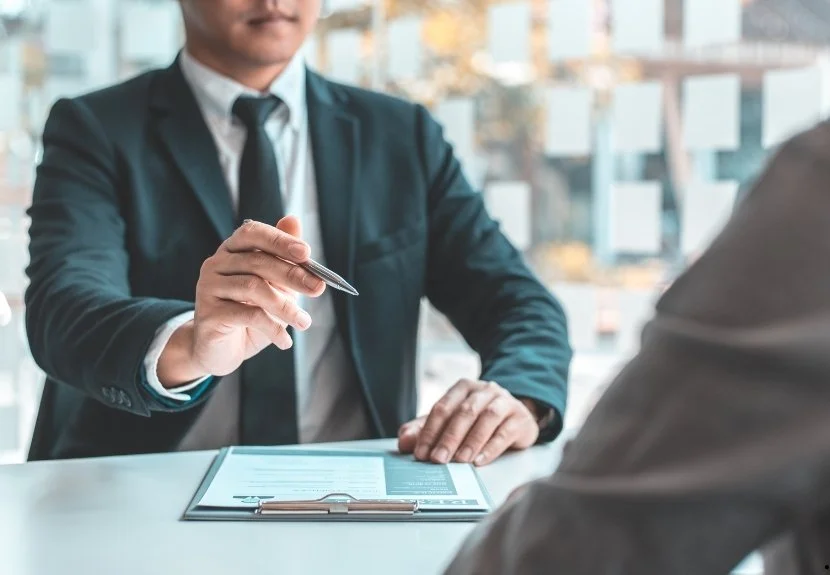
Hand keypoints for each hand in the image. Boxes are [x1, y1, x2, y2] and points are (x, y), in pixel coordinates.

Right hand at [156, 217, 325, 386]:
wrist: (222, 350)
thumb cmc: (251, 315)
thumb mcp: (274, 286)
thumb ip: (284, 258)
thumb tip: (294, 220)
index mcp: (233, 250)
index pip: (254, 233)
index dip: (280, 240)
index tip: (306, 253)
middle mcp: (216, 264)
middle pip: (257, 262)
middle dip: (292, 275)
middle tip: (318, 288)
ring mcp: (208, 287)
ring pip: (253, 288)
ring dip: (286, 306)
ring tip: (304, 322)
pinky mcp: (208, 313)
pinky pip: (247, 315)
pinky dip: (272, 328)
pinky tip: (285, 341)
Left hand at [398, 379, 539, 465]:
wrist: (516, 416)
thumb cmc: (478, 419)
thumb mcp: (450, 422)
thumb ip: (425, 430)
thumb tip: (404, 442)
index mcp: (463, 388)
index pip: (442, 407)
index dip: (430, 431)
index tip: (421, 453)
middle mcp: (484, 390)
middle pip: (464, 412)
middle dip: (449, 437)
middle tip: (438, 459)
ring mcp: (505, 402)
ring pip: (487, 418)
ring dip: (471, 441)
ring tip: (460, 461)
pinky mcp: (520, 418)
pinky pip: (505, 432)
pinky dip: (491, 447)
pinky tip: (480, 461)